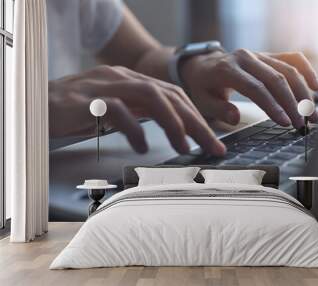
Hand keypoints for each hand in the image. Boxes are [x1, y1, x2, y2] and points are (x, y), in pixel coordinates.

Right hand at [49, 65, 225, 155]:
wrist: (37, 106)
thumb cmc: (77, 110)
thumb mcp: (116, 109)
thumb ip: (140, 112)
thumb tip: (170, 125)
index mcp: (131, 81)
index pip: (173, 95)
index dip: (196, 116)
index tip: (211, 139)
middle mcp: (122, 79)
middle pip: (170, 95)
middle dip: (196, 122)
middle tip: (212, 147)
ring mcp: (104, 87)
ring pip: (150, 97)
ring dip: (173, 123)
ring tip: (184, 146)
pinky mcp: (86, 100)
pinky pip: (117, 110)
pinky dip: (134, 128)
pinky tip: (142, 146)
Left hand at [181, 50, 317, 128]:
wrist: (203, 66)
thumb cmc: (203, 87)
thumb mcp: (203, 101)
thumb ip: (219, 109)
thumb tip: (236, 118)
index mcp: (228, 69)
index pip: (256, 88)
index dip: (273, 106)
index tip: (285, 122)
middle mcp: (246, 57)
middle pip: (276, 79)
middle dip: (293, 103)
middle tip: (303, 124)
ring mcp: (259, 54)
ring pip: (288, 69)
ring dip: (304, 92)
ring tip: (313, 114)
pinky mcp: (268, 55)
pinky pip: (292, 58)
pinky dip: (306, 71)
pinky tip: (316, 87)